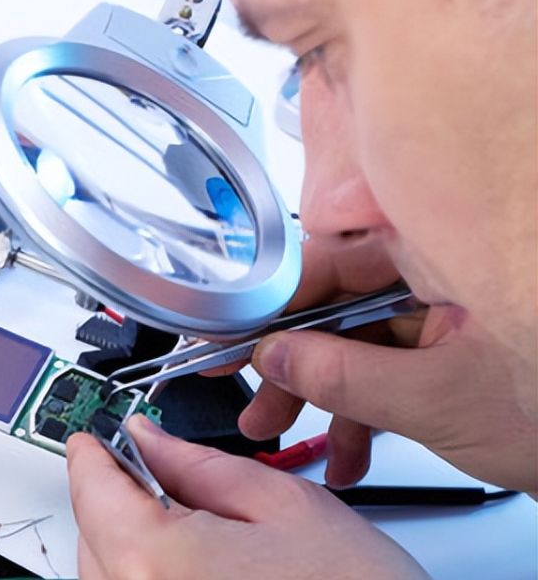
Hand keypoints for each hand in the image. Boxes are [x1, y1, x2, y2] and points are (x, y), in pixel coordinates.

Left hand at [67, 417, 427, 579]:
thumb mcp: (284, 505)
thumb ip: (199, 466)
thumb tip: (148, 438)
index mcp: (156, 561)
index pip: (91, 490)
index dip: (94, 452)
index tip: (94, 435)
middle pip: (92, 534)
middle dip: (118, 498)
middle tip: (157, 474)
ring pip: (107, 573)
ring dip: (130, 542)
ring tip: (195, 530)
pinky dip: (147, 577)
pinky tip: (198, 569)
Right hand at [240, 235, 537, 492]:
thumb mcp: (436, 402)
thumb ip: (343, 378)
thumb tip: (279, 359)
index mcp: (446, 253)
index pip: (329, 263)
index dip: (272, 306)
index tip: (233, 336)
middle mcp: (449, 272)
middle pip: (341, 306)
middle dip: (295, 365)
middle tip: (257, 400)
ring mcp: (459, 309)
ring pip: (366, 341)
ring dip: (328, 395)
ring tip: (297, 438)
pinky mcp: (468, 343)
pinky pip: (400, 364)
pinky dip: (373, 405)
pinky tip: (355, 449)